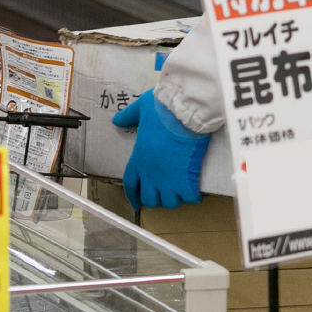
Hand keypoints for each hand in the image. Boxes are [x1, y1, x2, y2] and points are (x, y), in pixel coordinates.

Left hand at [113, 89, 210, 211]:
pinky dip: (192, 196)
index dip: (133, 196)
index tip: (136, 203)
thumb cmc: (161, 108)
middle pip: (150, 199)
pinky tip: (194, 190)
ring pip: (169, 202)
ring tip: (179, 191)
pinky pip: (189, 198)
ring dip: (174, 198)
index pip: (130, 184)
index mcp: (138, 157)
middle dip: (155, 198)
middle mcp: (151, 173)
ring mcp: (169, 178)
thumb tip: (116, 120)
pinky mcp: (187, 179)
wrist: (184, 111)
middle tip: (163, 193)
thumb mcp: (140, 108)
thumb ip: (128, 116)